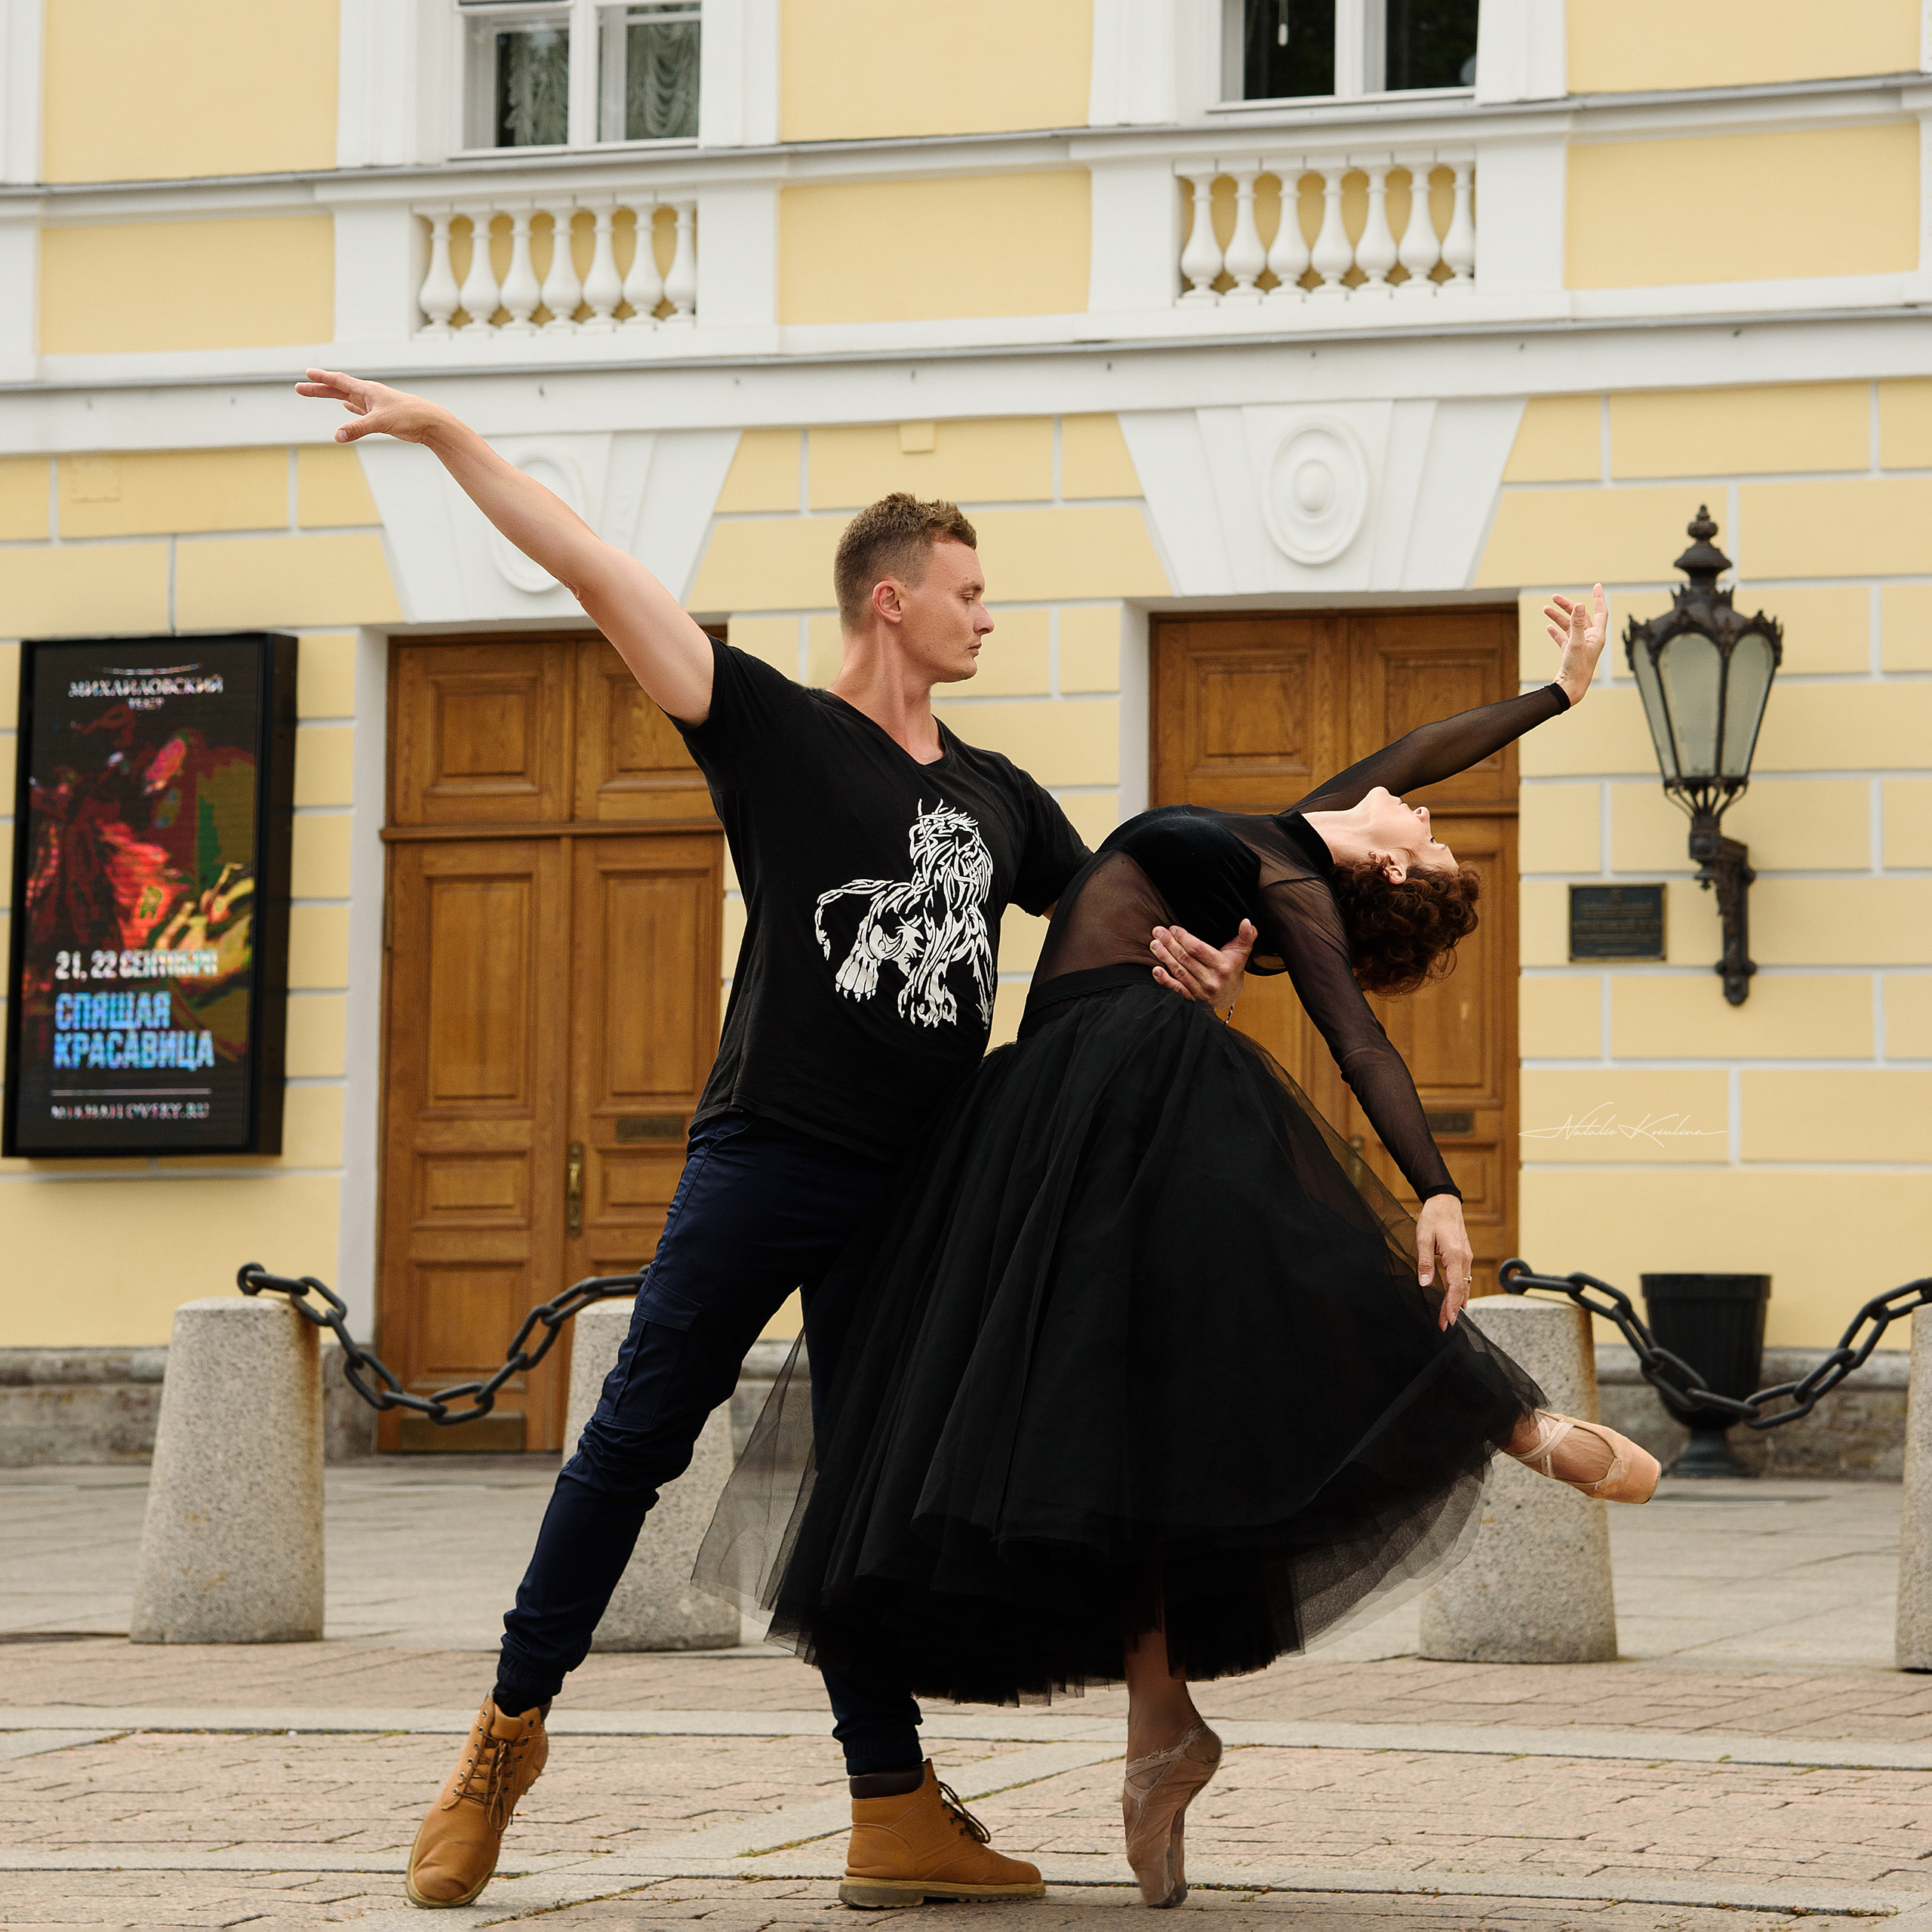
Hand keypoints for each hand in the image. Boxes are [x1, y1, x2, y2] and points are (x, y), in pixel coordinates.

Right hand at [295, 368, 449, 445]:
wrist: (431, 422)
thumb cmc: (410, 417)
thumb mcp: (380, 422)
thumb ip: (357, 429)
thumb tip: (337, 436)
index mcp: (368, 390)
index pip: (339, 380)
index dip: (322, 377)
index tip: (306, 373)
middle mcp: (370, 395)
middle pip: (338, 388)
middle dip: (319, 389)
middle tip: (299, 388)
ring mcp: (376, 404)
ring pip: (348, 397)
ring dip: (332, 396)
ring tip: (316, 393)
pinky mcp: (382, 416)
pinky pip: (361, 409)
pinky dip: (351, 407)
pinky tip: (347, 406)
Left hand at [1152, 919, 1255, 1009]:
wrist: (1231, 995)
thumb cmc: (1234, 968)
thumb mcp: (1242, 951)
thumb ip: (1246, 936)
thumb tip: (1247, 922)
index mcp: (1223, 967)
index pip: (1198, 950)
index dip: (1184, 938)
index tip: (1173, 928)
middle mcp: (1212, 981)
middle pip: (1186, 959)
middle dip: (1169, 944)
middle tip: (1157, 932)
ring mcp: (1201, 992)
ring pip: (1179, 972)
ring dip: (1164, 957)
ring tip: (1154, 944)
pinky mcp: (1192, 999)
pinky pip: (1176, 989)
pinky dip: (1164, 980)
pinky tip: (1155, 969)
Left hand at [1415, 1194, 1474, 1329]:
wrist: (1445, 1202)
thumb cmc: (1433, 1218)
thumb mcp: (1423, 1238)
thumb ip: (1425, 1262)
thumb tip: (1426, 1285)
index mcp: (1455, 1256)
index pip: (1454, 1287)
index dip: (1450, 1306)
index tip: (1445, 1320)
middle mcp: (1465, 1259)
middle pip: (1461, 1290)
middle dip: (1453, 1309)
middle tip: (1445, 1325)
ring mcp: (1467, 1257)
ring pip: (1465, 1286)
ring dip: (1457, 1302)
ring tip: (1450, 1318)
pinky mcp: (1465, 1255)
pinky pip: (1465, 1278)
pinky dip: (1462, 1292)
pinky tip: (1459, 1301)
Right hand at [1544, 583, 1608, 706]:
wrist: (1570, 689)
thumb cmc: (1577, 668)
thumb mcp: (1576, 643)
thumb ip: (1578, 623)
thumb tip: (1580, 605)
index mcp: (1597, 636)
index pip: (1600, 612)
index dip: (1598, 598)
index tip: (1596, 586)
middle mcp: (1590, 639)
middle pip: (1580, 617)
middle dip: (1567, 606)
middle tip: (1555, 597)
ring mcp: (1580, 646)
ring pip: (1569, 626)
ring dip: (1558, 617)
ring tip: (1545, 609)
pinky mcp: (1570, 653)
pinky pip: (1563, 638)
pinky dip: (1556, 632)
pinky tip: (1548, 627)